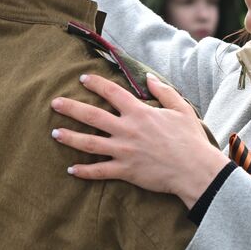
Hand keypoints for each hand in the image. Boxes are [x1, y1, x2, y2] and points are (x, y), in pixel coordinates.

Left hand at [51, 73, 227, 207]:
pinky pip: (99, 171)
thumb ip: (164, 92)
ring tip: (54, 133)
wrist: (195, 170)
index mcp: (140, 113)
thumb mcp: (182, 110)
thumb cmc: (191, 140)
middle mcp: (127, 130)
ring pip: (89, 143)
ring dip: (70, 137)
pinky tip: (71, 170)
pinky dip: (84, 171)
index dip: (96, 84)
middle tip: (54, 103)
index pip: (112, 93)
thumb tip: (150, 78)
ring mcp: (124, 151)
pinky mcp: (125, 171)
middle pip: (92, 116)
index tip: (83, 78)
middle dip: (71, 108)